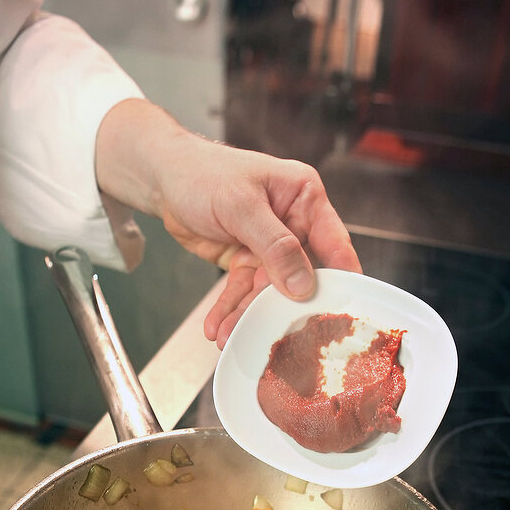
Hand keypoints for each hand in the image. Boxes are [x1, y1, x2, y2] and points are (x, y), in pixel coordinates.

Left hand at [95, 99, 361, 347]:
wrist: (163, 178)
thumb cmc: (204, 173)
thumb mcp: (241, 206)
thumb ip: (275, 245)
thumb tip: (303, 285)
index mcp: (304, 198)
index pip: (334, 242)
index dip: (343, 278)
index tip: (345, 312)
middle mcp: (292, 224)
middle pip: (299, 275)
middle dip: (283, 307)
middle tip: (278, 335)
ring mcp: (268, 247)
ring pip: (266, 290)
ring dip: (248, 314)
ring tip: (231, 336)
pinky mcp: (245, 262)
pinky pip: (242, 292)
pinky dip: (230, 311)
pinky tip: (218, 329)